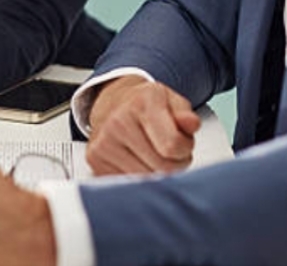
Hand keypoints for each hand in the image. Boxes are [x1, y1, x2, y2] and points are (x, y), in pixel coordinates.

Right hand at [86, 76, 200, 175]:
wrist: (113, 105)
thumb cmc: (146, 106)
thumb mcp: (171, 101)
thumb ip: (185, 114)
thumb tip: (191, 123)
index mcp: (142, 103)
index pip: (172, 145)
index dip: (185, 150)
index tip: (183, 144)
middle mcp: (118, 121)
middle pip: (162, 167)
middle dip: (174, 164)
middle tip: (170, 152)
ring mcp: (104, 142)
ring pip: (146, 180)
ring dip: (157, 175)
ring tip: (153, 156)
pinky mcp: (95, 161)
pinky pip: (128, 184)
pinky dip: (139, 179)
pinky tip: (137, 162)